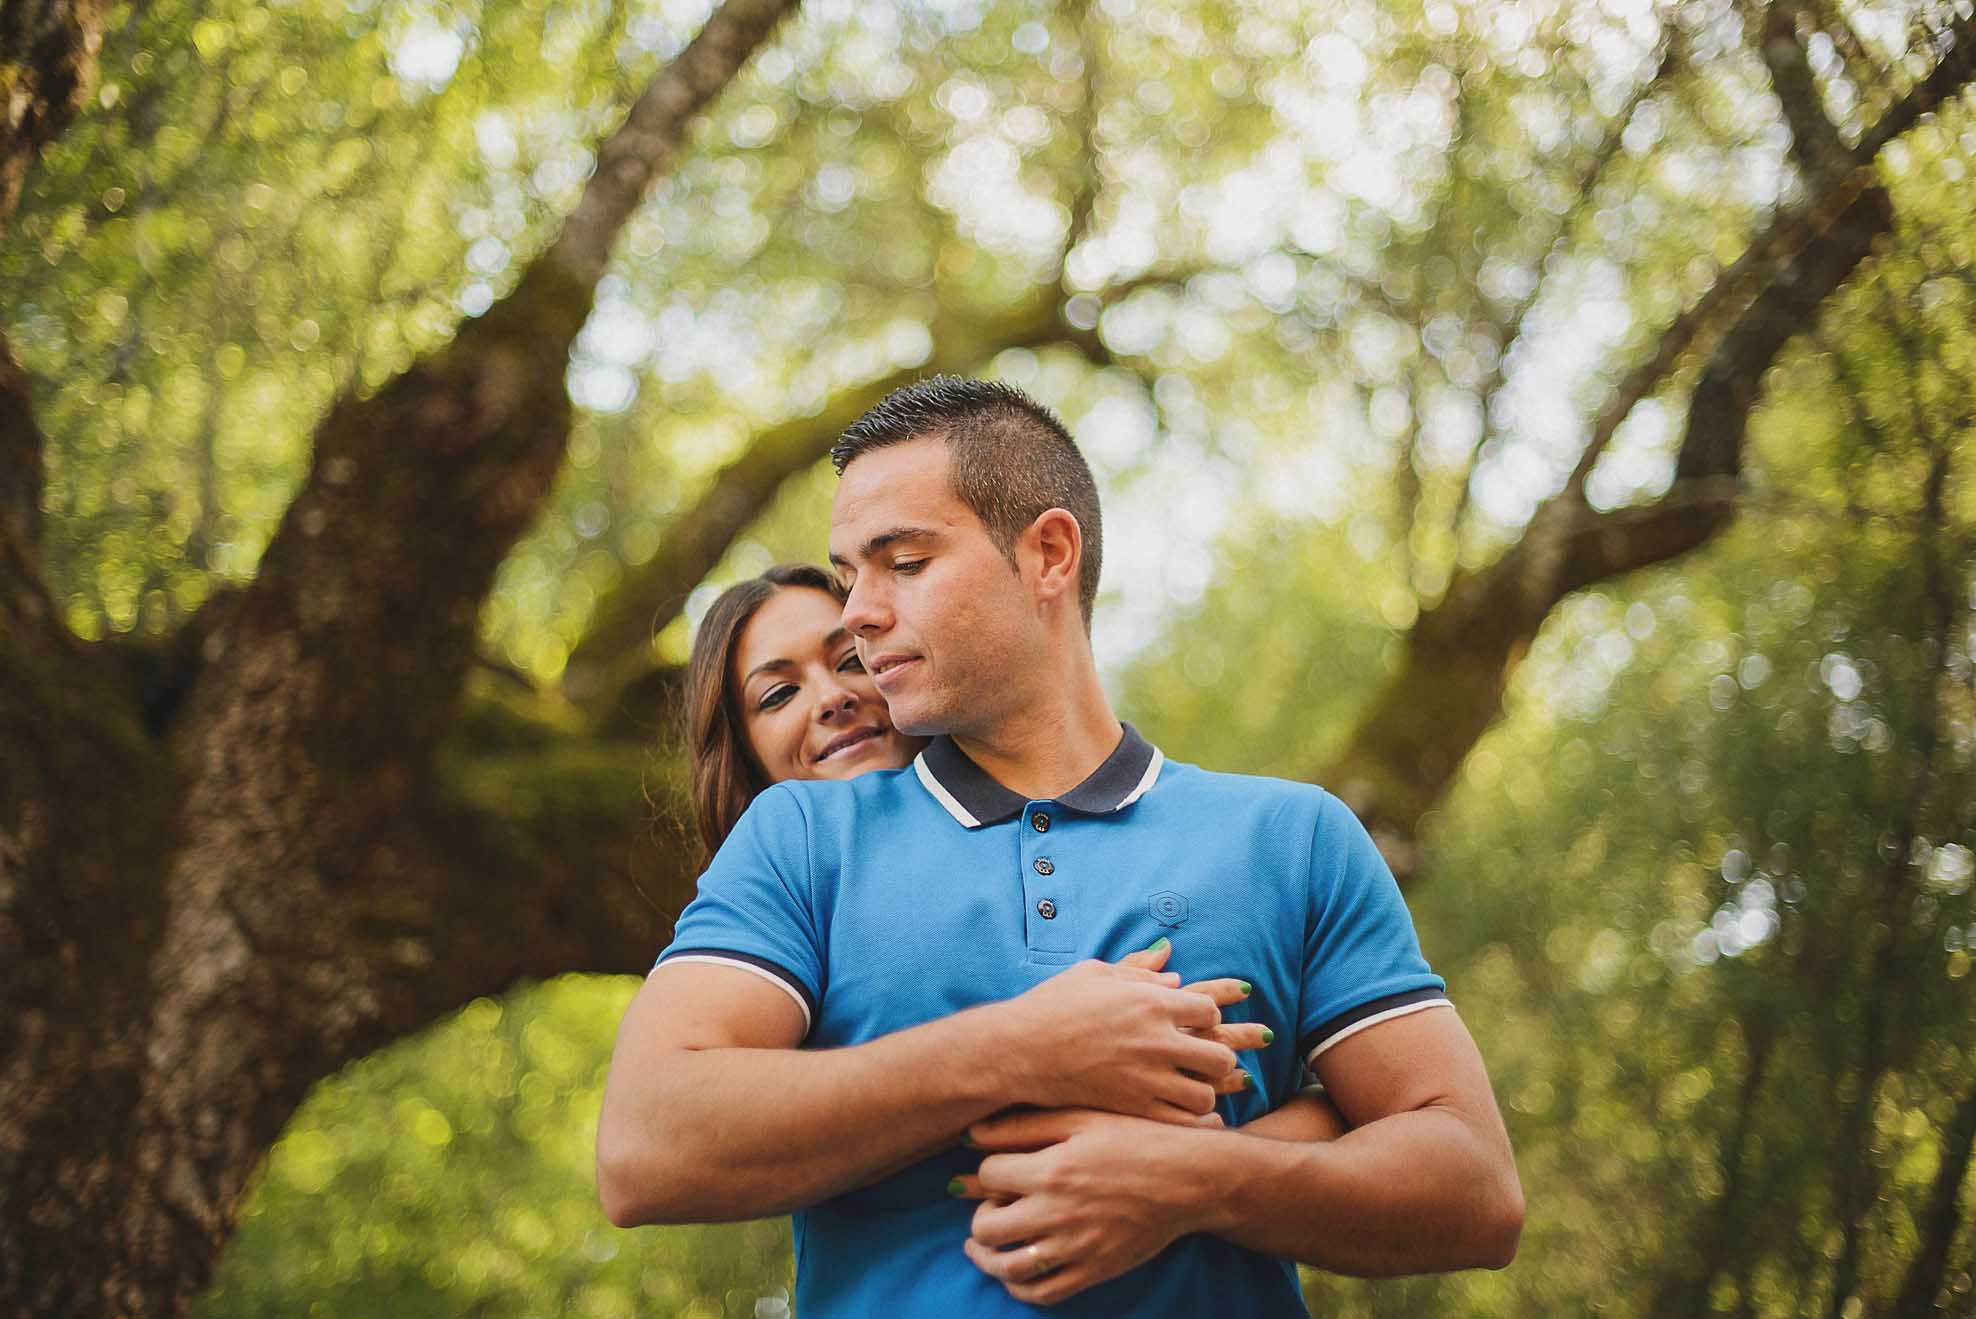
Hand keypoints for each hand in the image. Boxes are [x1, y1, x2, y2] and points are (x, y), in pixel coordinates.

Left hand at [957, 1108, 1208, 1306]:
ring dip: (987, 1257)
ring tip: (984, 1246)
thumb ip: (1024, 1126)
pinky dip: (1019, 1287)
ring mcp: (1076, 1247)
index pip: (988, 1175)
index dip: (985, 1170)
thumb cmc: (1137, 1138)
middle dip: (980, 1215)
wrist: (1189, 1178)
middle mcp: (1058, 1213)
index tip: (999, 1168)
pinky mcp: (1094, 1271)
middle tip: (990, 1207)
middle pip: (987, 1227)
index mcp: (1052, 1170)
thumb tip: (971, 1134)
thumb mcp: (1082, 1118)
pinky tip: (1015, 1270)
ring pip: (1008, 1267)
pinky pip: (1043, 1293)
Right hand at [994, 959, 1236, 1121]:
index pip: (1209, 1010)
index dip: (1208, 1016)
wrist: (1018, 1049)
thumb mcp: (1094, 974)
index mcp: (1150, 1002)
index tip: (1196, 1022)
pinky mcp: (1130, 1108)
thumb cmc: (1051, 1005)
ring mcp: (1145, 1078)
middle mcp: (1155, 1041)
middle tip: (1206, 1058)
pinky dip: (1192, 1121)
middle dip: (1220, 1056)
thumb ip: (1139, 972)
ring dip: (1204, 1091)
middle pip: (1220, 1055)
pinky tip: (1186, 1114)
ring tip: (1191, 1087)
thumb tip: (1173, 973)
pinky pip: (1180, 1122)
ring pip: (1205, 1094)